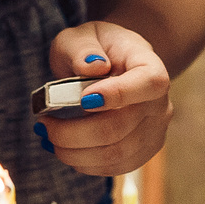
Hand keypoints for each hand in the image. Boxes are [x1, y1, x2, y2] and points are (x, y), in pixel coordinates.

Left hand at [38, 21, 172, 175]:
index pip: (148, 83)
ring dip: (74, 151)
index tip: (82, 99)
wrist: (114, 65)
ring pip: (115, 154)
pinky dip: (83, 163)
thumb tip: (91, 66)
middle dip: (74, 131)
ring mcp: (154, 131)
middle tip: (44, 123)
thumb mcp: (82, 36)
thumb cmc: (97, 48)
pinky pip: (114, 167)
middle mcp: (159, 103)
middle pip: (121, 127)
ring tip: (49, 136)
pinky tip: (64, 149)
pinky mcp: (142, 153)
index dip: (117, 94)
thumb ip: (82, 48)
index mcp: (150, 66)